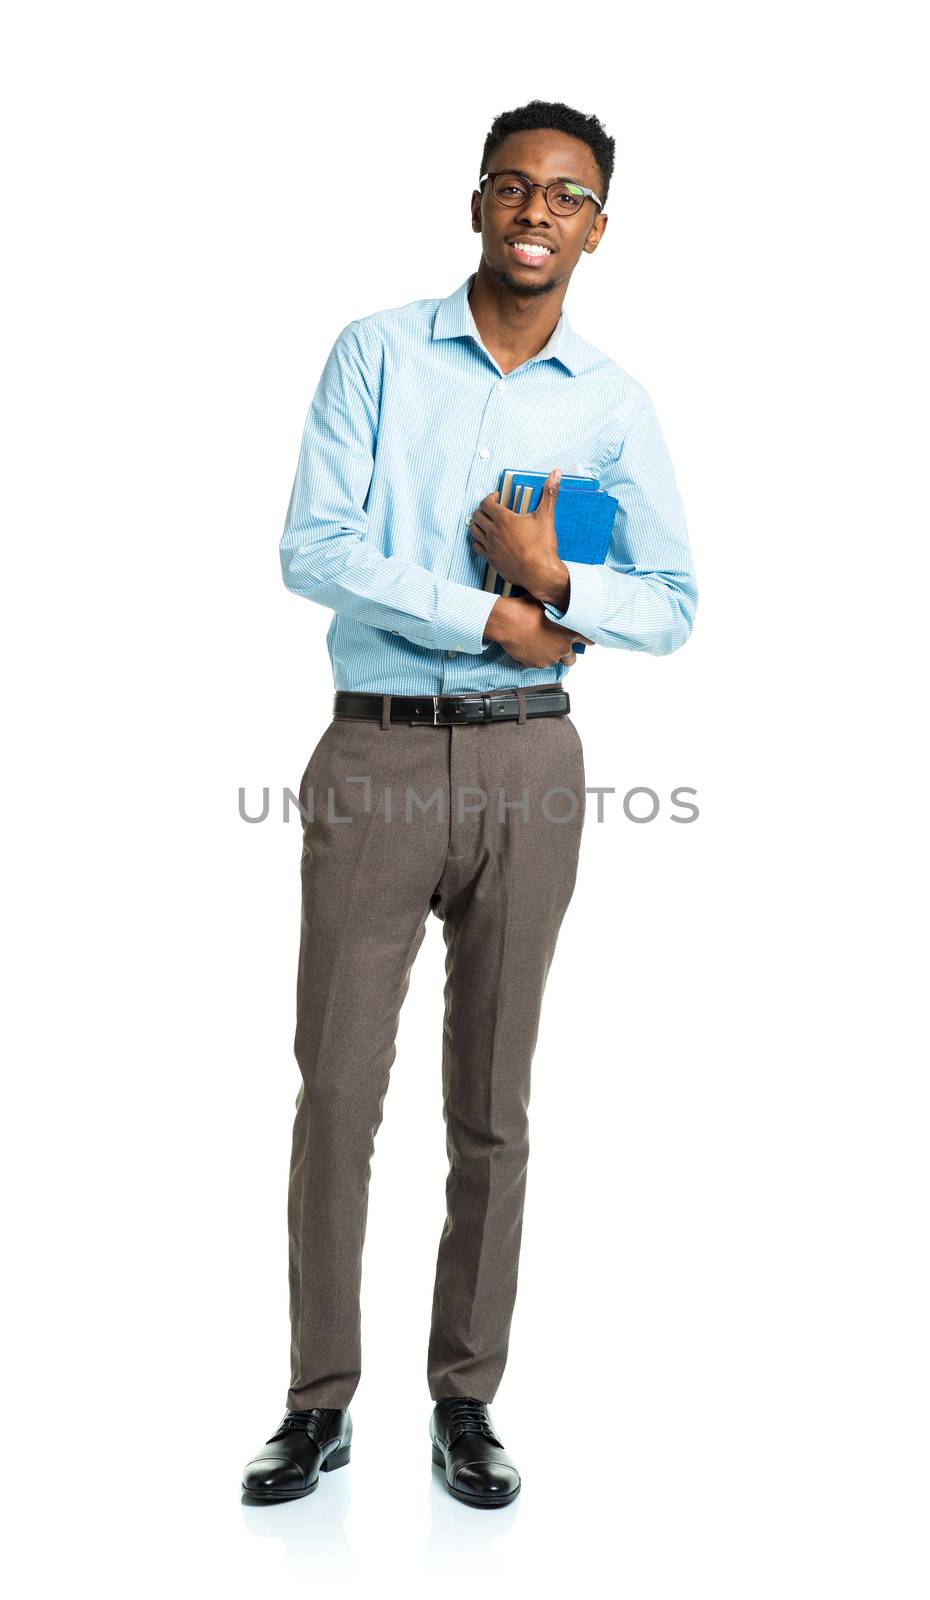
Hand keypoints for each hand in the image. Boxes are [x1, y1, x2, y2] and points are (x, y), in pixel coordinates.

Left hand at [469, 466, 564, 594]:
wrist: (539, 573)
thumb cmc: (541, 547)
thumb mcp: (546, 517)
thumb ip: (549, 494)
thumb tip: (555, 474)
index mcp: (504, 519)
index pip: (486, 503)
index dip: (490, 498)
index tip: (497, 498)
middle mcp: (493, 532)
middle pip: (477, 515)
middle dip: (482, 510)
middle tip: (491, 510)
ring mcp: (490, 546)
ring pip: (474, 531)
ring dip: (477, 524)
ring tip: (486, 523)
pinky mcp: (491, 559)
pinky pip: (477, 547)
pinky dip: (478, 541)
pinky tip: (486, 541)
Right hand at [482, 594, 593, 668]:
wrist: (507, 621)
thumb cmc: (525, 609)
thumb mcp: (548, 606)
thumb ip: (560, 614)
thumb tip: (564, 609)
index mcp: (570, 631)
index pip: (588, 641)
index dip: (583, 641)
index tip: (579, 641)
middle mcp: (564, 647)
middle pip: (572, 658)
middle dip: (565, 653)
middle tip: (555, 645)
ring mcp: (551, 657)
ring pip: (555, 661)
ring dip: (549, 655)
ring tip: (538, 643)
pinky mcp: (538, 664)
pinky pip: (540, 663)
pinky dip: (536, 657)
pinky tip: (529, 646)